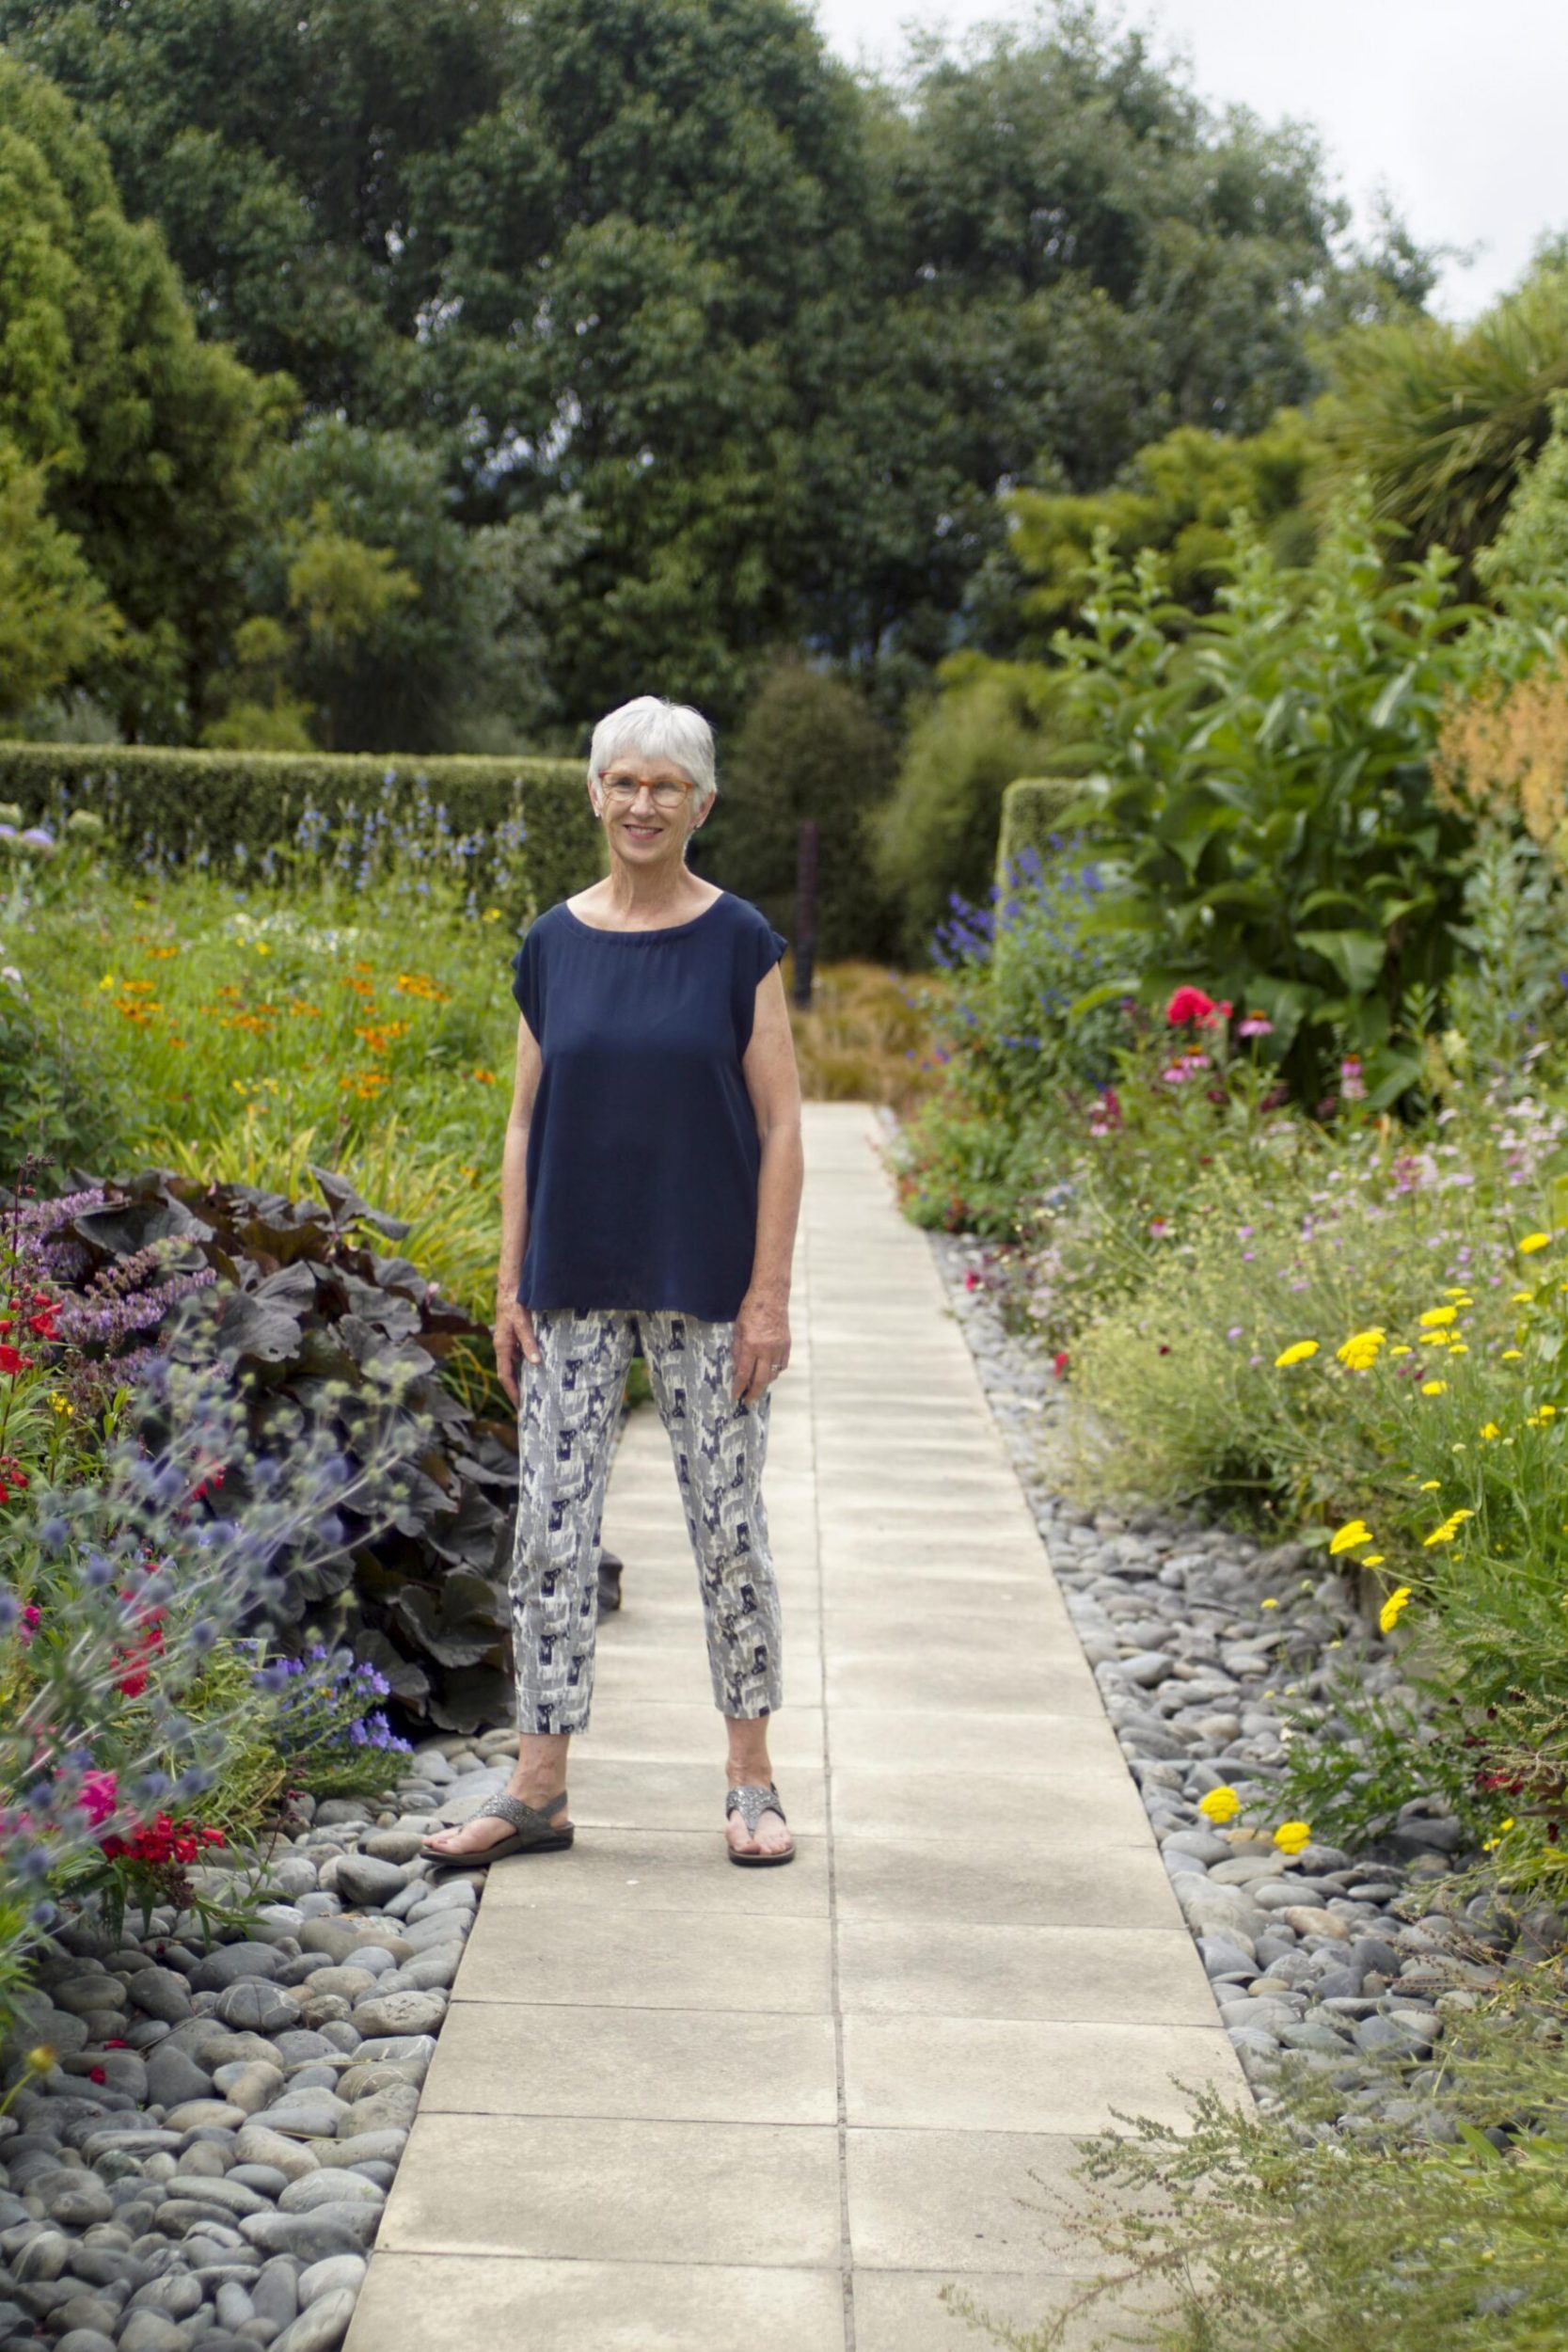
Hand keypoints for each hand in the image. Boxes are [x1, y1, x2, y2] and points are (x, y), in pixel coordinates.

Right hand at [493, 1298, 540, 1404]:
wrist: (510, 1284)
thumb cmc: (514, 1303)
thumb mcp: (523, 1323)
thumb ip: (529, 1342)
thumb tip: (536, 1363)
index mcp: (502, 1346)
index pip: (505, 1376)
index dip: (512, 1392)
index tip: (520, 1406)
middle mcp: (504, 1346)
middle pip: (509, 1373)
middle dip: (517, 1389)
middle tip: (529, 1404)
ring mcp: (509, 1341)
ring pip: (515, 1364)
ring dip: (523, 1377)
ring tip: (536, 1390)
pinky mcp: (515, 1334)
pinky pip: (520, 1354)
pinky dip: (528, 1363)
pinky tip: (540, 1367)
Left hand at [732, 1290, 788, 1405]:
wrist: (771, 1296)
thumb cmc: (750, 1310)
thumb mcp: (737, 1330)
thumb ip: (737, 1350)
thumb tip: (737, 1369)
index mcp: (751, 1345)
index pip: (744, 1373)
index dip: (739, 1387)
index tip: (735, 1396)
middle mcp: (766, 1350)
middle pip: (761, 1380)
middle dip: (754, 1393)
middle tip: (748, 1400)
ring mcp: (779, 1348)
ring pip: (774, 1374)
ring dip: (765, 1383)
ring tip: (757, 1386)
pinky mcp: (787, 1345)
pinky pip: (782, 1365)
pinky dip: (775, 1371)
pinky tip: (769, 1372)